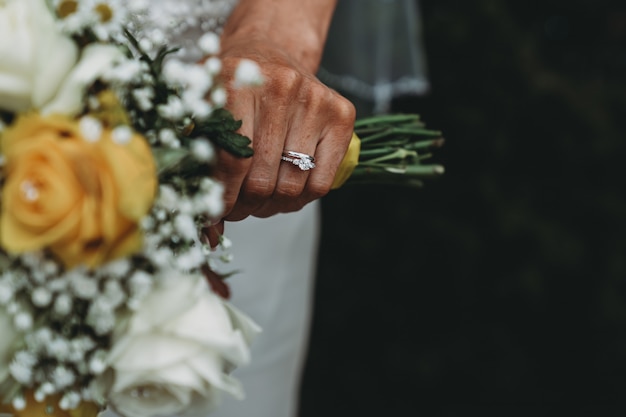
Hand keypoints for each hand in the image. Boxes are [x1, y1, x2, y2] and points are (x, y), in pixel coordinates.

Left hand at [214, 38, 355, 221]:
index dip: (223, 200)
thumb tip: (210, 234)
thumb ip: (200, 166)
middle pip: (263, 180)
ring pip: (292, 187)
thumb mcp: (205, 114)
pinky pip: (322, 184)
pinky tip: (287, 189)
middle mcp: (280, 86)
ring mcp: (315, 100)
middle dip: (246, 205)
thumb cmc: (233, 89)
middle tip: (238, 206)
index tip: (216, 214)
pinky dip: (302, 199)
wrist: (270, 51)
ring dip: (273, 205)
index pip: (231, 162)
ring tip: (260, 196)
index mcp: (235, 82)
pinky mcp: (342, 114)